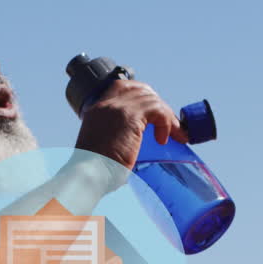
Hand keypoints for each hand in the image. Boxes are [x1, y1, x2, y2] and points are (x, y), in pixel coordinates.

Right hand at [74, 79, 188, 168]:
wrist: (89, 176)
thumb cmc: (95, 172)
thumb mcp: (101, 147)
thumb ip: (115, 136)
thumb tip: (133, 141)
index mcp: (97, 110)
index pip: (122, 88)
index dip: (141, 96)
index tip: (152, 113)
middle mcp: (106, 104)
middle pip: (140, 89)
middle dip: (158, 104)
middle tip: (169, 125)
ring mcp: (117, 108)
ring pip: (151, 99)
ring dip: (167, 117)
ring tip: (173, 135)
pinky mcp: (130, 117)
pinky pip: (157, 110)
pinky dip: (166, 123)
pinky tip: (162, 139)